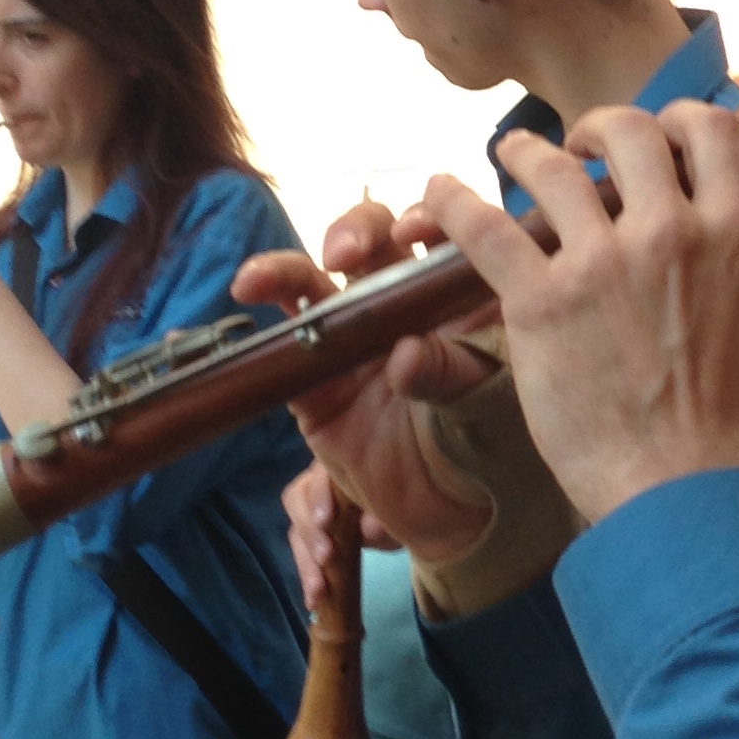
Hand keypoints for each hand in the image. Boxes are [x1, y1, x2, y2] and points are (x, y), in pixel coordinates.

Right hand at [237, 202, 502, 566]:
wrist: (457, 518)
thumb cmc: (489, 450)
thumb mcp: (484, 409)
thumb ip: (450, 376)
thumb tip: (407, 354)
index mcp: (458, 300)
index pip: (443, 238)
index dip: (428, 219)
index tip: (417, 231)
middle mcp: (403, 306)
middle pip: (374, 241)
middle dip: (356, 232)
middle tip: (345, 254)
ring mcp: (356, 337)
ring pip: (316, 279)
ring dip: (288, 267)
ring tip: (264, 277)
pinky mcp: (318, 377)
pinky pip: (285, 336)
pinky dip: (266, 301)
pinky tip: (249, 287)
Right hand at [283, 457, 405, 612]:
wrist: (403, 520)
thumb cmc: (398, 506)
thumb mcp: (399, 512)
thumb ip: (384, 517)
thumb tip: (369, 527)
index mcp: (340, 467)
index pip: (319, 472)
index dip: (319, 495)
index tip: (326, 522)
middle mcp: (319, 482)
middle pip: (298, 500)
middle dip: (309, 531)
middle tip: (326, 558)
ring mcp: (311, 509)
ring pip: (296, 530)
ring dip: (305, 562)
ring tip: (319, 590)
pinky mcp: (310, 535)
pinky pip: (301, 553)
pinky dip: (307, 576)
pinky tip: (314, 599)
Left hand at [424, 101, 738, 526]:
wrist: (677, 481)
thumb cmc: (715, 412)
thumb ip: (722, 253)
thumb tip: (701, 217)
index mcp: (732, 233)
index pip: (709, 130)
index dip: (675, 120)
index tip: (653, 136)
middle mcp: (669, 232)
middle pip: (629, 131)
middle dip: (598, 128)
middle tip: (578, 148)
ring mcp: (601, 264)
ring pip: (552, 168)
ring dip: (527, 152)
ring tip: (514, 156)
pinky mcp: (541, 302)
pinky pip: (484, 228)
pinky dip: (454, 202)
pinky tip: (439, 192)